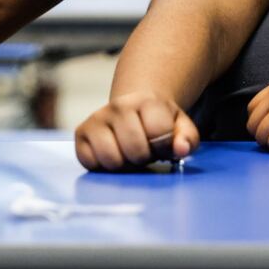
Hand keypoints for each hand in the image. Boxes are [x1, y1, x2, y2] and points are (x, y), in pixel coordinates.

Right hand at [76, 92, 199, 170]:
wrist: (132, 108)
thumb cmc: (158, 123)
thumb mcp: (180, 127)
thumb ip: (188, 138)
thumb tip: (181, 149)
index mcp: (147, 101)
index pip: (159, 134)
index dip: (165, 147)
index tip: (162, 144)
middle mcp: (118, 106)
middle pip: (135, 150)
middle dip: (144, 158)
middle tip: (145, 152)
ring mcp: (97, 118)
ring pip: (111, 159)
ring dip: (124, 165)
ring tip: (129, 155)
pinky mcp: (80, 132)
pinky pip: (89, 162)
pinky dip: (102, 166)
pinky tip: (112, 155)